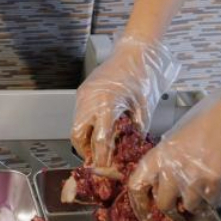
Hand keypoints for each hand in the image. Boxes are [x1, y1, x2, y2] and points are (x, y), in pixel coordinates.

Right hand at [71, 36, 178, 166]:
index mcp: (107, 103)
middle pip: (78, 135)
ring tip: (100, 147)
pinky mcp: (83, 91)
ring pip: (76, 125)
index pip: (100, 140)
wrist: (136, 51)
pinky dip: (88, 125)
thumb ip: (134, 133)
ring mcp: (83, 94)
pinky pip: (80, 114)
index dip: (102, 159)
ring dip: (86, 139)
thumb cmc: (143, 76)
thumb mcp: (144, 109)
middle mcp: (89, 98)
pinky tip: (100, 129)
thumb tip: (128, 154)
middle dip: (86, 151)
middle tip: (98, 161)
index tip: (106, 170)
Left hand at [129, 82, 220, 211]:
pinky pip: (211, 203)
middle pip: (163, 204)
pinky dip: (215, 198)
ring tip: (203, 186)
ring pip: (189, 206)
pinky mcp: (213, 183)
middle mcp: (171, 168)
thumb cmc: (205, 124)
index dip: (140, 203)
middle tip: (180, 204)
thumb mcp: (174, 140)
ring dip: (196, 202)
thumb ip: (164, 162)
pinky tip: (217, 183)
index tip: (145, 212)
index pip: (136, 185)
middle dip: (172, 207)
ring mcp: (192, 177)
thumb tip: (159, 183)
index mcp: (158, 155)